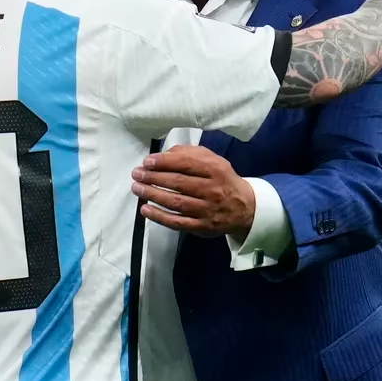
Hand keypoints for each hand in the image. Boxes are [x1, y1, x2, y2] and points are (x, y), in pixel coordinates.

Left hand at [130, 145, 255, 239]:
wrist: (245, 208)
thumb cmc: (222, 180)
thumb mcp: (213, 161)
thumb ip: (191, 154)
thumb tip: (165, 154)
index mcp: (215, 169)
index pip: (186, 164)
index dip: (164, 162)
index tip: (147, 161)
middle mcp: (212, 190)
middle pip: (178, 183)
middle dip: (153, 177)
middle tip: (136, 174)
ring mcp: (207, 210)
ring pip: (176, 202)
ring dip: (153, 195)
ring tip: (137, 188)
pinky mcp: (202, 227)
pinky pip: (178, 222)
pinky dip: (159, 217)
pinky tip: (145, 209)